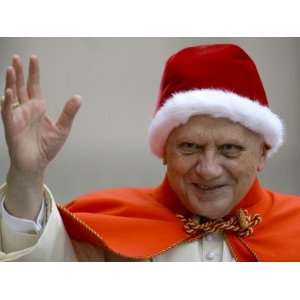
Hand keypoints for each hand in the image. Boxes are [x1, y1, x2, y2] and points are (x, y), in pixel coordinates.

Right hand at [1, 55, 80, 174]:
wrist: (37, 163)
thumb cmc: (47, 147)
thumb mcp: (62, 128)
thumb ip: (69, 113)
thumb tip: (78, 97)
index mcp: (38, 108)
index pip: (34, 85)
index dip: (33, 72)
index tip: (33, 58)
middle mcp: (27, 109)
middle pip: (21, 86)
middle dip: (19, 72)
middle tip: (17, 57)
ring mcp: (18, 116)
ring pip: (12, 96)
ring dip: (10, 82)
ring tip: (10, 68)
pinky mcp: (12, 126)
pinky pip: (7, 112)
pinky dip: (7, 103)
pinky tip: (8, 92)